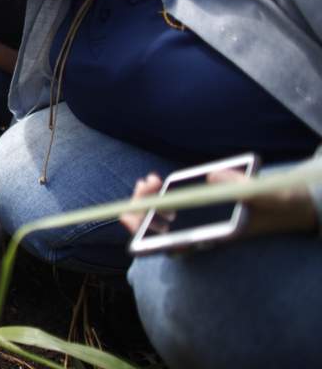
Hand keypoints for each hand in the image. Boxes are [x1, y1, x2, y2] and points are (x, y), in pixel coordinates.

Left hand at [120, 170, 318, 237]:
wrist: (293, 205)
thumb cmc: (279, 205)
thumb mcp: (264, 196)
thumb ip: (241, 188)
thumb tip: (213, 177)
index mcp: (213, 237)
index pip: (171, 245)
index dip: (145, 236)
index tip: (128, 219)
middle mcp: (202, 232)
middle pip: (160, 230)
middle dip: (143, 209)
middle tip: (143, 185)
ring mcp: (200, 221)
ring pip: (162, 217)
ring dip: (149, 200)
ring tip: (148, 180)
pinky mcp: (202, 208)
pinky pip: (173, 206)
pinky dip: (161, 193)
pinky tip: (157, 180)